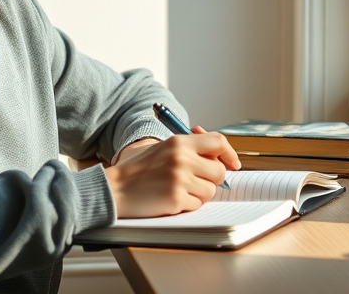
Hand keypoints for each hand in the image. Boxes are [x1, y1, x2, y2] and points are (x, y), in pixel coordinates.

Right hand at [104, 129, 240, 218]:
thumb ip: (189, 147)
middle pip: (219, 171)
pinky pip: (197, 205)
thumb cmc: (139, 170)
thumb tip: (219, 151)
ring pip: (210, 191)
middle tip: (196, 181)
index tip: (233, 164)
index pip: (218, 142)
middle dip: (212, 179)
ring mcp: (179, 179)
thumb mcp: (163, 149)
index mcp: (179, 142)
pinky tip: (170, 199)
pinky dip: (187, 205)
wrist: (115, 189)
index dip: (229, 153)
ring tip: (178, 190)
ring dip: (199, 194)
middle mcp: (181, 158)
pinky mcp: (175, 199)